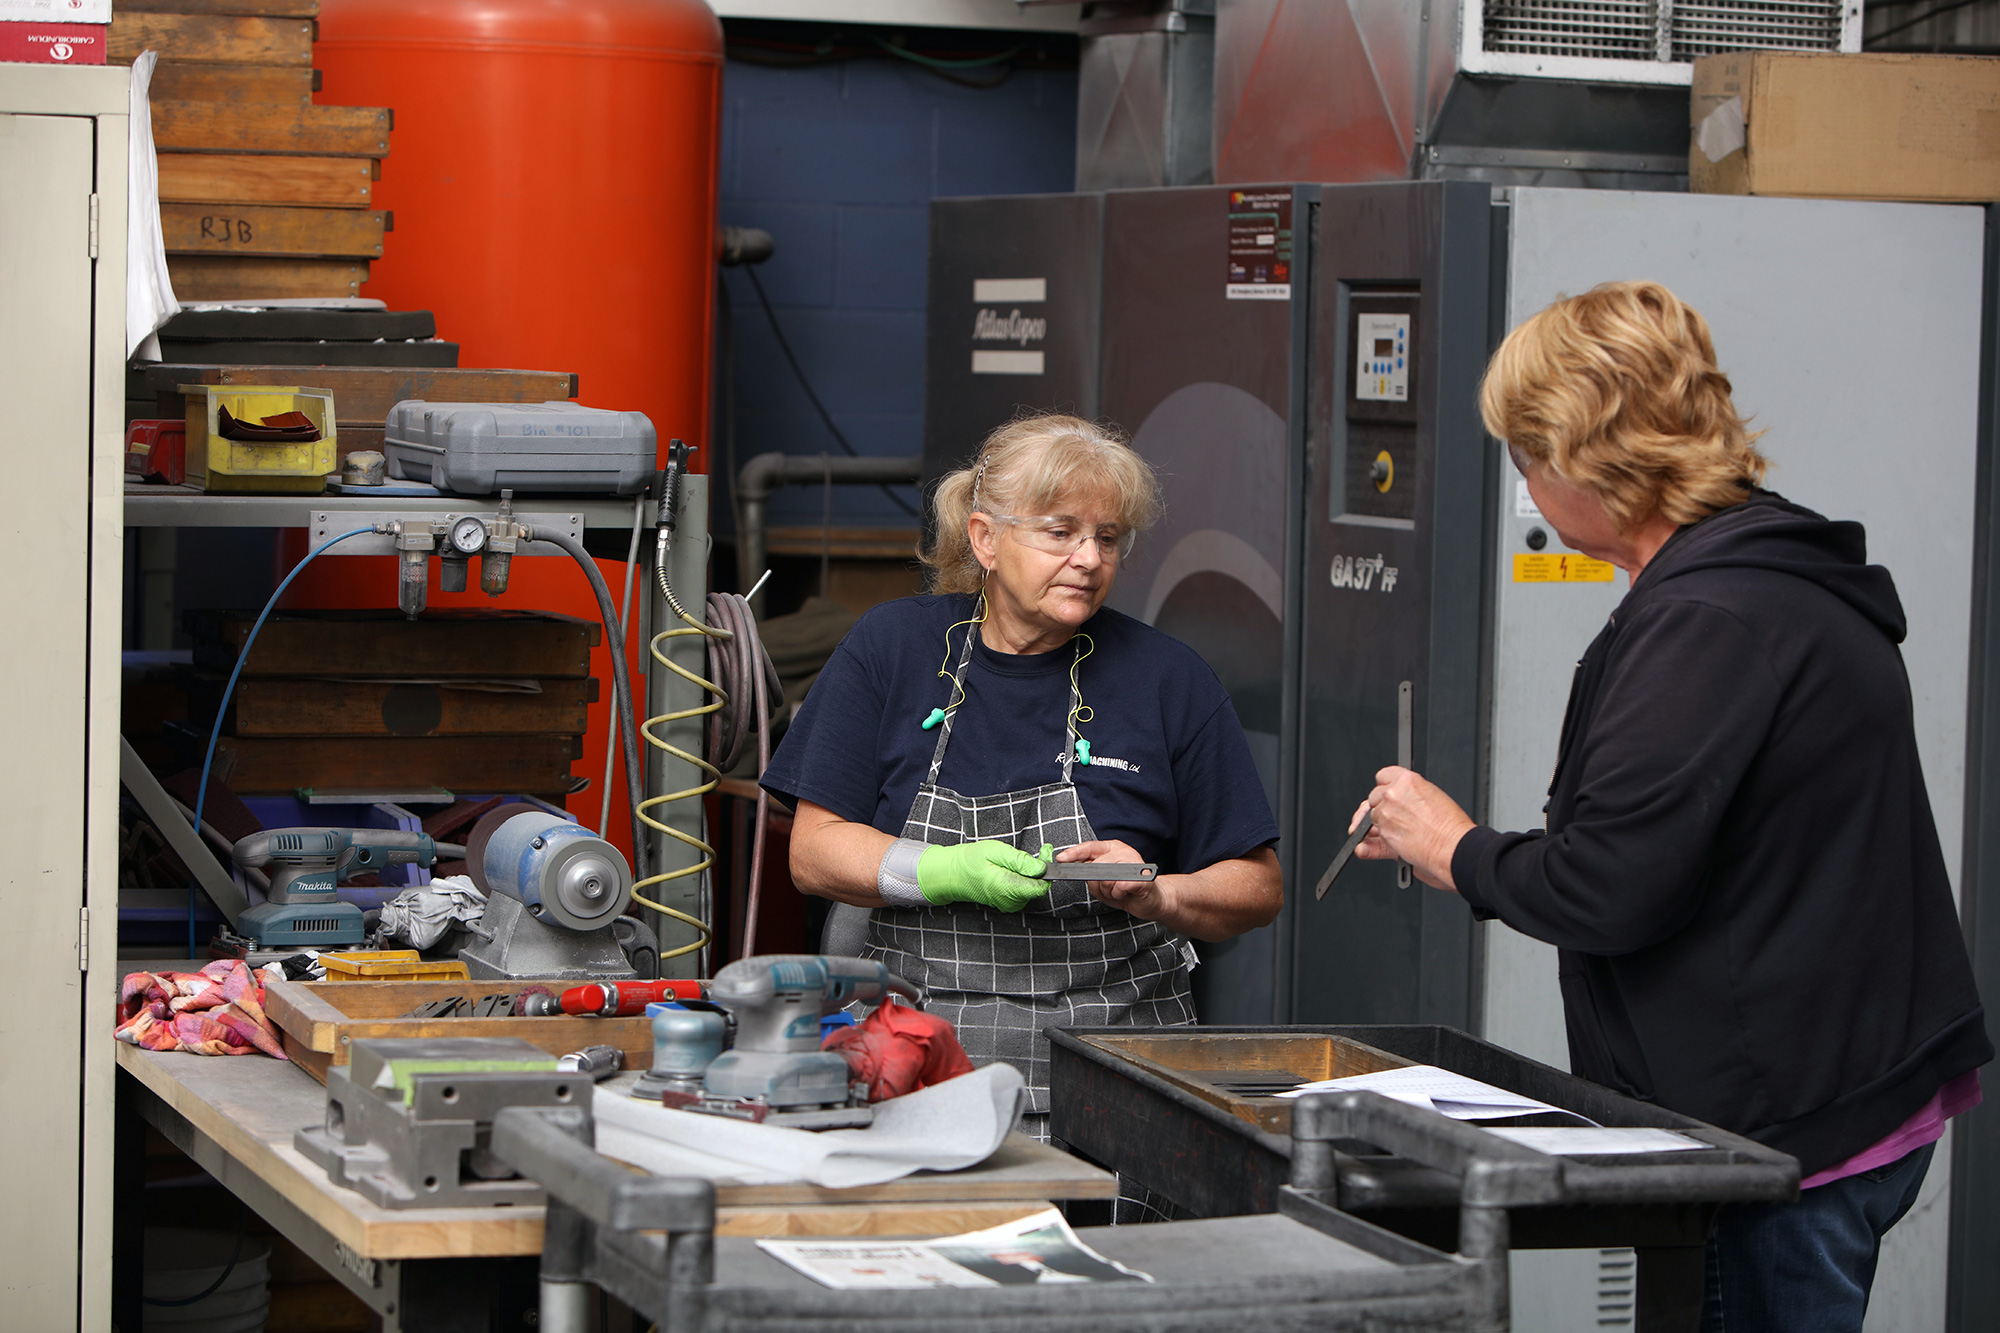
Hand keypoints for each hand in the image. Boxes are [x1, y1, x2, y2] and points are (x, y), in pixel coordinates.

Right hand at [916, 840, 1050, 911]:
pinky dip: (1027, 879)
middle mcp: (1010, 901)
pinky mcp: (1009, 903)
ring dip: (1035, 873)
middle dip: (1042, 868)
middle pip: (1039, 887)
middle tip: (1041, 850)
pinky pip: (1026, 891)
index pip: (1041, 887)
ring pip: (1034, 889)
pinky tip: (1018, 868)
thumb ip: (1020, 861)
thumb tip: (1041, 868)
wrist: (954, 874)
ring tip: (1024, 858)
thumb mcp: (996, 852)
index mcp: (1007, 888)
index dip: (1048, 868)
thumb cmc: (971, 861)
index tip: (1047, 851)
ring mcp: (1009, 904)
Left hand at [1058, 840, 1172, 921]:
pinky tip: (1126, 893)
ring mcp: (1134, 861)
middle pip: (1096, 867)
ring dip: (1109, 891)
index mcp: (1111, 848)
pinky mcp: (1142, 876)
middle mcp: (1122, 851)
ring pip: (1106, 879)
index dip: (1074, 853)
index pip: (1089, 847)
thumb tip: (1080, 869)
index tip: (1061, 859)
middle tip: (1109, 889)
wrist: (1150, 900)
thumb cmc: (1124, 889)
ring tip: (1119, 891)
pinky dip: (1119, 895)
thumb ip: (1090, 874)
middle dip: (1098, 884)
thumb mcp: (1101, 882)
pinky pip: (1119, 887)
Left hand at [1350, 766, 1476, 891]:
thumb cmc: (1450, 825)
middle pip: (1375, 796)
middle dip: (1383, 805)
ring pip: (1374, 815)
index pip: (1383, 775)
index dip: (1386, 786)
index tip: (1388, 792)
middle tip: (1398, 816)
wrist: (1453, 846)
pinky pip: (1374, 833)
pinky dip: (1380, 838)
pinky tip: (1395, 839)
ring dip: (1383, 823)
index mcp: (1407, 780)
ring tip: (1403, 830)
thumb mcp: (1433, 795)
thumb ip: (1410, 792)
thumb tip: (1401, 795)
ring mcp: (1386, 813)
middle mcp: (1393, 793)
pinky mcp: (1384, 832)